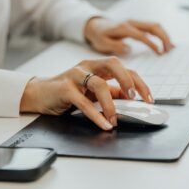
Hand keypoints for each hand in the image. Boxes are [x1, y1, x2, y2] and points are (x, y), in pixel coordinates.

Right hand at [20, 57, 152, 130]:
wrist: (40, 94)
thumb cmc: (67, 92)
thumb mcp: (92, 91)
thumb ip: (110, 92)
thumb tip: (130, 99)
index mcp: (97, 65)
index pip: (123, 68)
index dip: (138, 82)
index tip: (148, 98)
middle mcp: (87, 66)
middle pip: (114, 64)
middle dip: (129, 81)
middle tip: (136, 98)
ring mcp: (75, 75)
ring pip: (99, 84)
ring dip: (111, 104)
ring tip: (115, 119)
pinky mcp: (64, 88)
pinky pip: (83, 102)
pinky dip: (96, 115)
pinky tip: (104, 124)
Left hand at [84, 17, 174, 54]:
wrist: (95, 25)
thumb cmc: (98, 36)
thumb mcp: (102, 43)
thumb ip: (115, 46)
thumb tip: (129, 49)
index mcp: (124, 28)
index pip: (141, 35)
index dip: (151, 44)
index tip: (159, 53)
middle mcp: (131, 23)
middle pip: (153, 26)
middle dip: (163, 38)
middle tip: (168, 51)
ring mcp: (135, 22)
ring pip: (154, 25)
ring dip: (164, 36)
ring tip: (170, 48)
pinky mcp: (137, 25)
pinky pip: (152, 27)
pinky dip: (161, 34)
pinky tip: (166, 43)